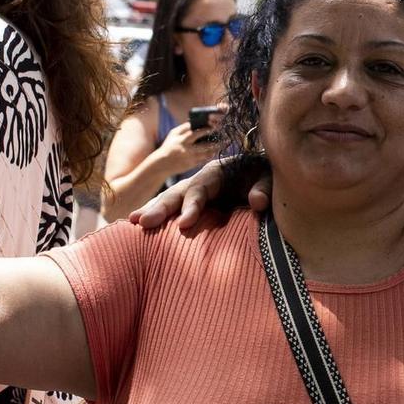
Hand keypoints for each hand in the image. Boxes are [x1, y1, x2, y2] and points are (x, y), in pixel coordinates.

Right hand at [129, 154, 270, 234]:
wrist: (266, 178)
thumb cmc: (267, 176)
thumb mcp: (270, 178)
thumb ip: (264, 188)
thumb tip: (257, 202)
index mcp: (217, 173)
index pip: (200, 189)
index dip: (191, 206)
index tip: (183, 224)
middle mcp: (201, 182)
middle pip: (177, 193)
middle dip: (160, 208)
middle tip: (142, 222)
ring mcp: (195, 195)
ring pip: (170, 201)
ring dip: (153, 211)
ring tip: (133, 223)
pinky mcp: (195, 208)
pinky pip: (174, 212)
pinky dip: (160, 220)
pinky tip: (140, 229)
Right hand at [155, 120, 220, 175]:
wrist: (161, 164)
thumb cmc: (168, 147)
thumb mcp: (172, 135)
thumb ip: (183, 128)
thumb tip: (194, 121)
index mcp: (181, 139)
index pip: (195, 132)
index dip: (206, 129)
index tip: (214, 126)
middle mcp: (186, 147)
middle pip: (203, 143)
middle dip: (214, 140)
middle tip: (223, 137)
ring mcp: (189, 157)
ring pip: (205, 152)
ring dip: (215, 148)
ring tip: (222, 144)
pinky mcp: (191, 164)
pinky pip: (203, 160)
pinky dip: (210, 156)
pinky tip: (214, 152)